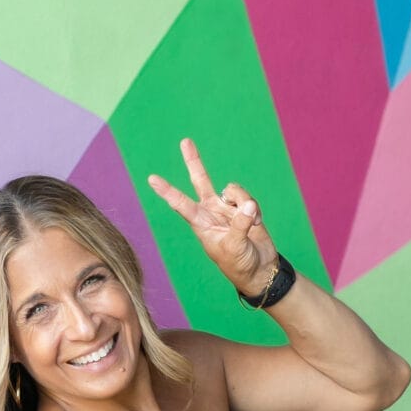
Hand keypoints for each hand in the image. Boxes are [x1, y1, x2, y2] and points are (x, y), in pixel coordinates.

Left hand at [148, 138, 277, 294]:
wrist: (259, 269)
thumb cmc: (239, 264)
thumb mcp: (235, 246)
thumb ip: (240, 224)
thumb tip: (247, 205)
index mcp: (201, 223)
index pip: (180, 204)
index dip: (167, 191)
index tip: (151, 179)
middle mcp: (211, 212)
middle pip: (200, 181)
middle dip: (194, 161)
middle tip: (185, 141)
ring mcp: (227, 209)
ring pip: (232, 189)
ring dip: (243, 201)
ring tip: (250, 222)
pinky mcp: (244, 209)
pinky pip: (247, 198)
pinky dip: (254, 209)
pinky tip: (256, 222)